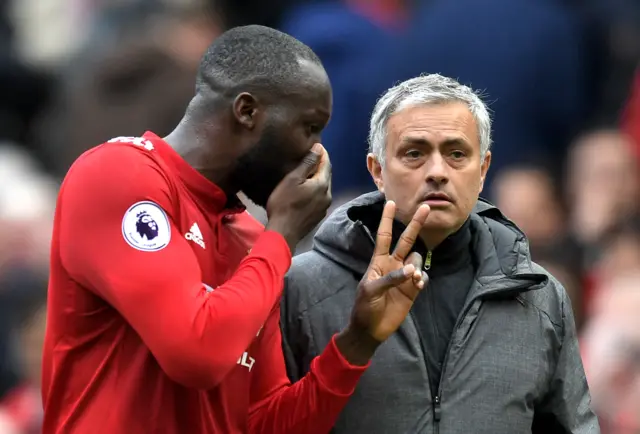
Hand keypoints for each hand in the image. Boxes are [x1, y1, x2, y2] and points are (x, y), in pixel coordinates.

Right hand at [265, 143, 331, 251]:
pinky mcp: (318, 215)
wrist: (283, 233)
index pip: (327, 164)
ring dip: (317, 178)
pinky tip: (306, 190)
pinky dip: (315, 189)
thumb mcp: (293, 179)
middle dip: (320, 165)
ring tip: (307, 172)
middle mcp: (328, 195)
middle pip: (326, 176)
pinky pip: (319, 197)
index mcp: (322, 184)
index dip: (322, 153)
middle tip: (311, 156)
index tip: (316, 145)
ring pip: (323, 187)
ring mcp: (324, 207)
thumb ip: (307, 163)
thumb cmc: (284, 203)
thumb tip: (319, 148)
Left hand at [336, 201, 429, 364]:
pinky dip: (422, 278)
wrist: (371, 330)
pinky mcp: (412, 290)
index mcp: (379, 261)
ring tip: (414, 278)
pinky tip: (418, 284)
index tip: (390, 202)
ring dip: (417, 265)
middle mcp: (393, 265)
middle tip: (425, 207)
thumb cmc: (364, 307)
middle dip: (415, 224)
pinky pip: (422, 277)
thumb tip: (410, 271)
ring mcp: (404, 277)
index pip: (384, 236)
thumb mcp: (371, 291)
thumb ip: (390, 279)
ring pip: (416, 260)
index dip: (387, 220)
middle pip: (406, 240)